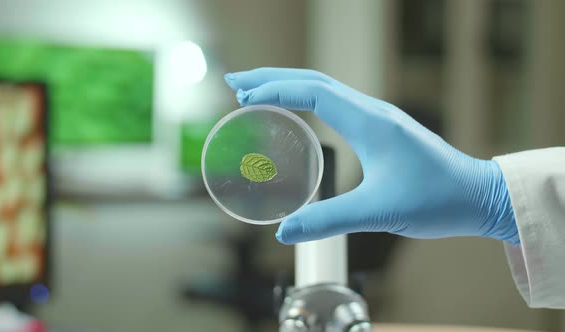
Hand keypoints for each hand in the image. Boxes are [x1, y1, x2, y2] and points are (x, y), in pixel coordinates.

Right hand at [224, 68, 518, 245]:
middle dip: (272, 77)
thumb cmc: (437, 200)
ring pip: (326, 88)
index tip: (243, 98)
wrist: (479, 196)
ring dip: (289, 84)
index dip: (276, 91)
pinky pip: (337, 102)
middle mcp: (373, 111)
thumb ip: (328, 220)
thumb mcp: (378, 212)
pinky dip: (308, 98)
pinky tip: (297, 110)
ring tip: (256, 90)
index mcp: (370, 122)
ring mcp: (378, 117)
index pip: (314, 92)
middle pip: (314, 80)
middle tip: (235, 82)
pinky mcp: (382, 128)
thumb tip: (284, 232)